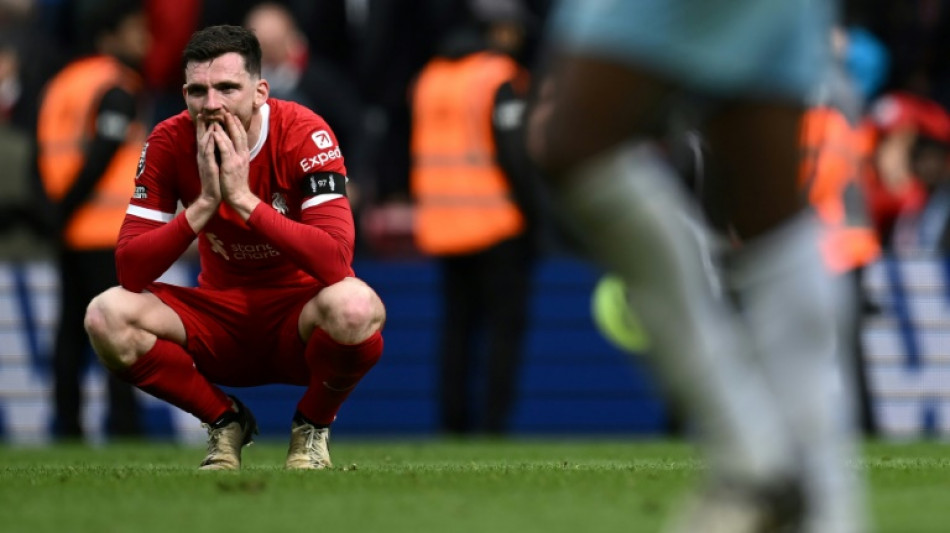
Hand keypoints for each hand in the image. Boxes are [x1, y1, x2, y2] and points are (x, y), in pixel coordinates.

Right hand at [185, 116, 223, 232]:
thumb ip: (213, 153)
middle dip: (202, 123)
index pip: (204, 136)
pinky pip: (209, 152)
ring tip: (207, 117)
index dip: (204, 125)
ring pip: (204, 141)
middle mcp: (203, 155)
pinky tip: (213, 134)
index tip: (205, 113)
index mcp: (205, 154)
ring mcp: (204, 160)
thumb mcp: (214, 163)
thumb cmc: (215, 180)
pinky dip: (210, 142)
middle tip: (203, 110)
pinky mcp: (208, 166)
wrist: (213, 196)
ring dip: (206, 129)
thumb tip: (216, 143)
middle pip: (202, 136)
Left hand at [213, 111, 259, 217]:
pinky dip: (220, 139)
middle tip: (227, 111)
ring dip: (226, 126)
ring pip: (232, 139)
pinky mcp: (230, 165)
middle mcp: (242, 155)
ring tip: (221, 116)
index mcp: (243, 155)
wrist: (238, 197)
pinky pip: (225, 149)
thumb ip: (236, 156)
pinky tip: (216, 131)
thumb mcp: (238, 167)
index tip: (232, 116)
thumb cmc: (235, 183)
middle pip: (239, 134)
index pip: (241, 136)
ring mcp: (237, 159)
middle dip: (233, 122)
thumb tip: (233, 149)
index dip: (237, 126)